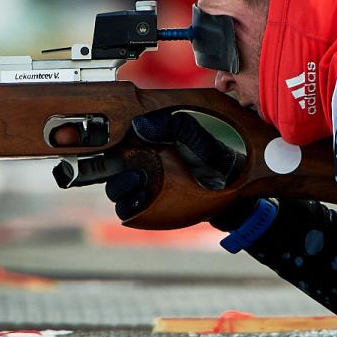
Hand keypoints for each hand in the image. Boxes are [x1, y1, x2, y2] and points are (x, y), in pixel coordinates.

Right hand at [102, 109, 246, 221]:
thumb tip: (140, 125)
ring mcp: (143, 189)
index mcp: (144, 145)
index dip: (105, 146)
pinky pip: (129, 212)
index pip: (114, 146)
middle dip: (108, 170)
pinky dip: (128, 207)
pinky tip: (142, 198)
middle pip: (107, 170)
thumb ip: (170, 125)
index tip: (109, 146)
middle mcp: (139, 167)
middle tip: (128, 168)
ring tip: (138, 181)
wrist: (232, 185)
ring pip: (115, 192)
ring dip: (120, 188)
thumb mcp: (193, 132)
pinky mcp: (149, 209)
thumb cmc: (211, 155)